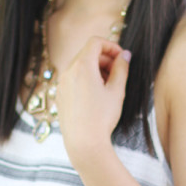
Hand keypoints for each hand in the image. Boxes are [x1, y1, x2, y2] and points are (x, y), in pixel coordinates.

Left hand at [56, 37, 130, 168]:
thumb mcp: (117, 91)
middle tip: (118, 72)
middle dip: (104, 58)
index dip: (111, 46)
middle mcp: (68, 72)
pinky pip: (73, 79)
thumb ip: (121, 69)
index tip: (121, 58)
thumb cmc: (101, 118)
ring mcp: (61, 84)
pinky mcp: (60, 95)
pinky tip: (96, 95)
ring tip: (108, 85)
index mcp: (82, 66)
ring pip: (79, 66)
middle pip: (87, 53)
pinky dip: (85, 79)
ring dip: (95, 69)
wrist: (84, 143)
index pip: (95, 42)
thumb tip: (125, 55)